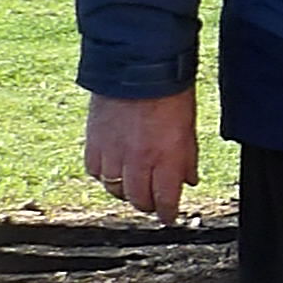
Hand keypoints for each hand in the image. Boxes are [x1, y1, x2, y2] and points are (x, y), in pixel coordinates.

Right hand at [85, 92, 196, 221]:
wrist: (138, 66)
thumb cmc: (169, 91)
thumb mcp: (189, 127)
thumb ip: (187, 159)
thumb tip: (188, 181)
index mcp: (166, 159)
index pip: (165, 201)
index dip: (167, 214)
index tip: (169, 217)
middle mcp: (138, 161)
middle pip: (138, 200)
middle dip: (147, 204)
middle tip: (152, 201)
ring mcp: (113, 153)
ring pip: (114, 188)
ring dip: (125, 191)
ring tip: (132, 184)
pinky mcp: (94, 142)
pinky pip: (95, 171)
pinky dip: (103, 174)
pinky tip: (112, 168)